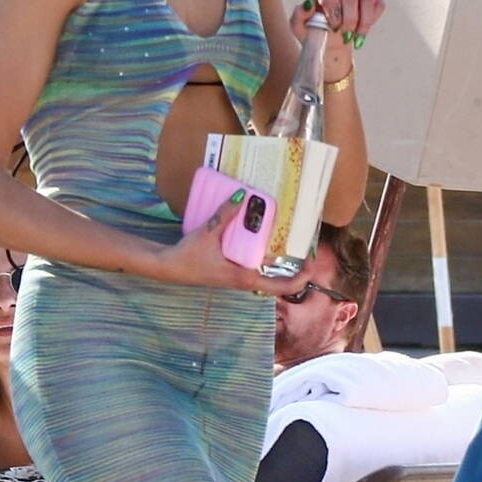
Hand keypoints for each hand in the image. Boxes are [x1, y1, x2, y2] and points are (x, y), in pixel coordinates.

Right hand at [160, 193, 313, 297]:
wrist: (168, 268)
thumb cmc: (188, 256)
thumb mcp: (208, 232)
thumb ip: (225, 214)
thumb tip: (242, 195)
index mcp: (244, 277)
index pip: (282, 286)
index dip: (302, 278)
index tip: (312, 264)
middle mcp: (245, 281)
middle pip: (280, 283)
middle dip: (297, 271)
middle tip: (308, 254)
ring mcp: (238, 278)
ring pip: (268, 278)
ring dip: (282, 267)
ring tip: (293, 249)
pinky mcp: (231, 273)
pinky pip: (256, 269)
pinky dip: (266, 260)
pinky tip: (266, 245)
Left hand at [293, 0, 385, 63]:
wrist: (330, 41)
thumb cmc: (313, 31)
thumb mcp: (299, 28)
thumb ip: (298, 16)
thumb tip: (307, 5)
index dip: (333, 10)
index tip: (333, 27)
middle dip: (349, 17)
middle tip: (345, 34)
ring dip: (362, 22)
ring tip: (354, 36)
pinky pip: (378, 3)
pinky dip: (372, 19)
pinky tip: (362, 30)